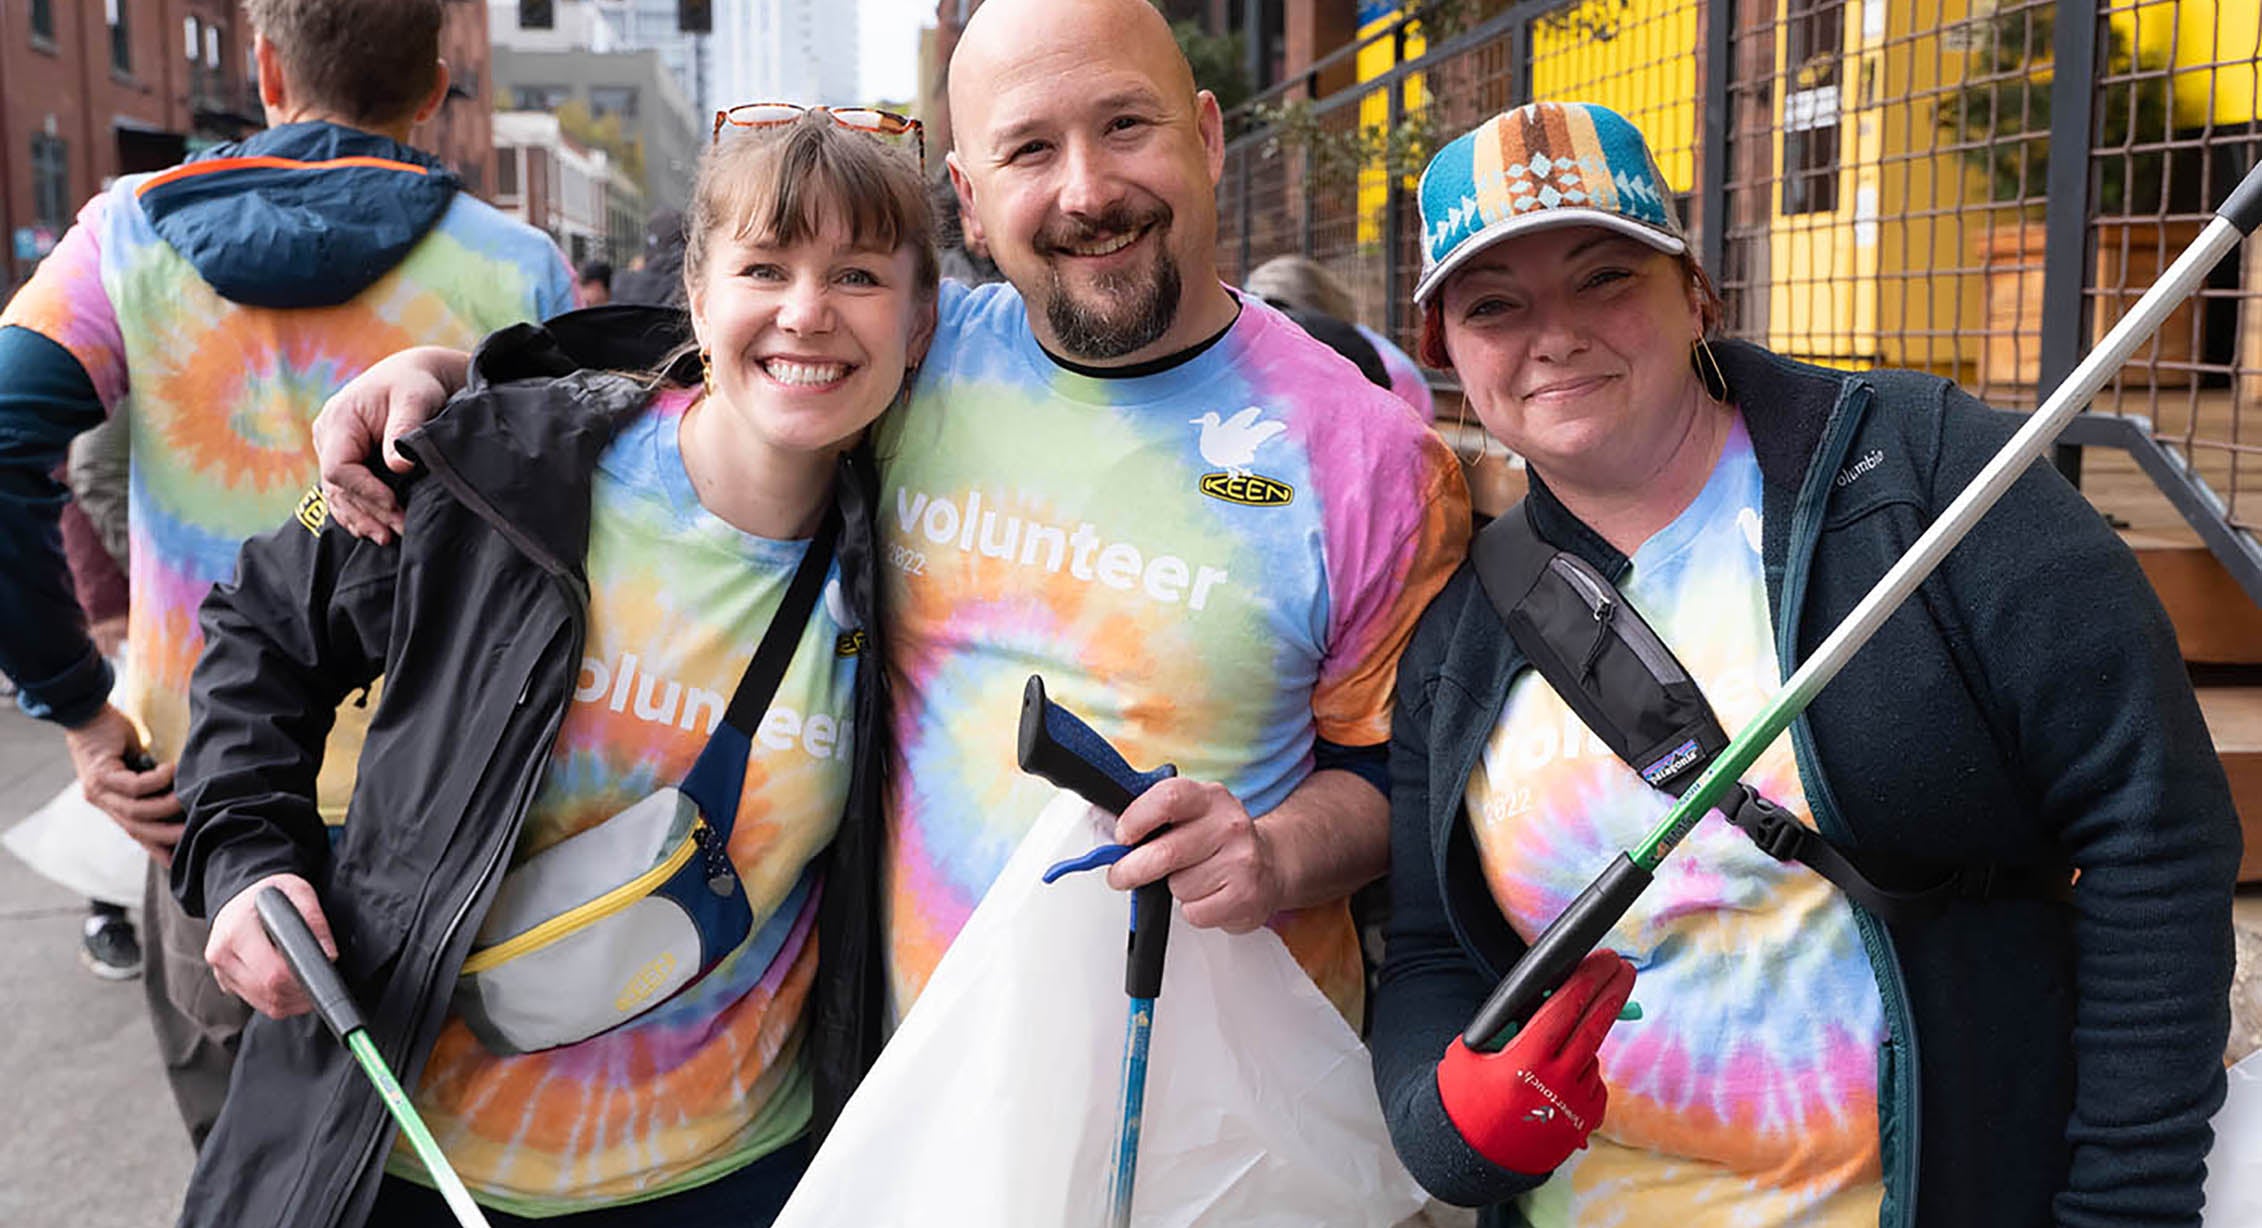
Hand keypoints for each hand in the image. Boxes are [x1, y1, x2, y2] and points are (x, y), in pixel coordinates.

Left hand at [63, 704, 181, 863]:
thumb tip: (176, 791)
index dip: (155, 847)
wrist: (85, 711)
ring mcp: (98, 789)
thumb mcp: (132, 764)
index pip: (134, 831)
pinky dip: (157, 781)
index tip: (177, 859)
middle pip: (135, 828)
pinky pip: (134, 786)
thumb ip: (146, 781)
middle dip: (164, 835)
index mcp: (109, 801)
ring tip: (187, 798)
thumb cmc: (111, 734)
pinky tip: (171, 770)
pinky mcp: (101, 773)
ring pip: (135, 810)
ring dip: (165, 807)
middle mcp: (101, 800)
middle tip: (191, 833)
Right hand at [205, 873, 335, 1018]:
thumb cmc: (269, 894)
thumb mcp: (296, 891)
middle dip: (301, 992)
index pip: (272, 972)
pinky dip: (281, 1002)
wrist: (240, 896)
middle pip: (269, 992)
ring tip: (312, 984)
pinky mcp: (227, 983)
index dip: (301, 979)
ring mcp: (221, 972)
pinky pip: (259, 1004)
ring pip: (265, 1003)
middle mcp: (222, 955)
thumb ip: (314, 918)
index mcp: (236, 930)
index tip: (321, 973)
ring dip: (294, 1001)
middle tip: (322, 979)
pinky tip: (294, 988)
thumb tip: (327, 953)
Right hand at [313, 346, 468, 543]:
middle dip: (368, 511)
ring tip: (387, 538)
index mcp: (339, 420)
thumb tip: (399, 465)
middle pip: (337, 486)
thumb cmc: (415, 384)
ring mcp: (332, 449)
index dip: (364, 491)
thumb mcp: (416, 399)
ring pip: (338, 494)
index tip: (394, 503)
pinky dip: (359, 512)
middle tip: (399, 530)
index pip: (339, 468)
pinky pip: (344, 491)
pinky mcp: (344, 458)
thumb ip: (405, 429)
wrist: (413, 375)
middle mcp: (328, 436)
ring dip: (362, 518)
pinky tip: (376, 529)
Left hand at [1105, 777, 1282, 932]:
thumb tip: (1106, 832)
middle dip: (1132, 870)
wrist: (1272, 864)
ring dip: (1173, 889)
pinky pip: (1195, 911)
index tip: (1121, 836)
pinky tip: (1208, 895)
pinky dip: (1193, 909)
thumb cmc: (1219, 840)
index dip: (1136, 819)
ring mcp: (1241, 861)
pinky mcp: (1246, 896)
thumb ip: (1154, 816)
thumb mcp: (1193, 813)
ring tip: (1193, 878)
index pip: (1168, 798)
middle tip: (1121, 875)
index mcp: (1210, 797)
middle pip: (1165, 852)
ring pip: (1178, 886)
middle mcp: (1229, 825)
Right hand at [1436, 950, 1636, 1175]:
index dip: (1586, 980)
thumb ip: (1501, 1027)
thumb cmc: (1464, 1101)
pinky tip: (1560, 1073)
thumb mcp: (1467, 1054)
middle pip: (1593, 1026)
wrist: (1473, 1159)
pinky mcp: (1583, 1122)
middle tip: (1624, 968)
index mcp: (1524, 1062)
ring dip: (1583, 1038)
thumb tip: (1540, 1000)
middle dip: (1611, 991)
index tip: (1602, 960)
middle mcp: (1555, 1082)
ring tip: (1558, 1041)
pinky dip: (1581, 1071)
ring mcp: (1574, 1104)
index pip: (1564, 1010)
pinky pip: (1593, 1082)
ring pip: (1591, 1055)